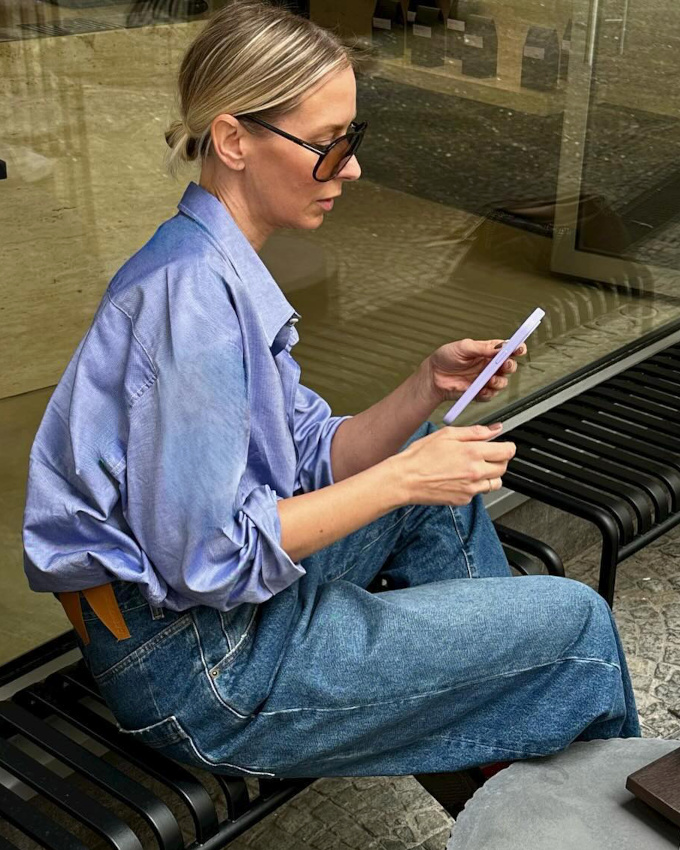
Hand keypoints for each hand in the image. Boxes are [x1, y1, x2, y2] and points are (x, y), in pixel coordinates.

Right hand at [394, 424, 515, 506]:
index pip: (507, 451)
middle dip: (498, 459)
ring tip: (473, 468)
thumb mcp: (447, 434)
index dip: (507, 446)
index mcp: (473, 452)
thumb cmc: (420, 456)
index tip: (503, 445)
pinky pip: (479, 493)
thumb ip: (475, 432)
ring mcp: (471, 489)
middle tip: (485, 455)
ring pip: (495, 483)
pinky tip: (460, 478)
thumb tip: (495, 429)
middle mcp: (475, 472)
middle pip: (503, 468)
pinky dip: (475, 486)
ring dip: (490, 475)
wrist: (405, 479)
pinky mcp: (463, 500)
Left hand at [425, 338, 526, 403]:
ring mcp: (485, 379)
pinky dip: (488, 393)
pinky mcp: (480, 392)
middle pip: (509, 366)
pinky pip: (491, 395)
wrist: (433, 376)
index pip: (508, 348)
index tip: (519, 348)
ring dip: (499, 381)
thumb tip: (499, 347)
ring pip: (502, 382)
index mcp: (488, 351)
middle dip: (510, 366)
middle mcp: (489, 365)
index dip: (517, 348)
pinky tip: (481, 389)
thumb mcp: (463, 347)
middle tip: (504, 365)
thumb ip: (482, 348)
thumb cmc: (445, 358)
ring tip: (489, 380)